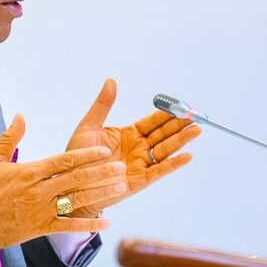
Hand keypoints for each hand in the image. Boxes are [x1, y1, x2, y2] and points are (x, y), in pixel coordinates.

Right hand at [0, 114, 127, 252]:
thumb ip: (11, 137)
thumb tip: (21, 116)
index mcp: (29, 172)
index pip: (63, 161)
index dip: (86, 155)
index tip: (104, 150)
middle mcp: (38, 191)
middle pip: (75, 179)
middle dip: (100, 172)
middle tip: (120, 166)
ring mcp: (41, 211)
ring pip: (76, 201)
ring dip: (100, 194)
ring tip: (120, 187)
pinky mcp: (40, 228)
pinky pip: (68, 226)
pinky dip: (88, 224)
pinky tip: (106, 220)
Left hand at [66, 79, 200, 216]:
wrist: (69, 185)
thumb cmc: (77, 157)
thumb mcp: (89, 126)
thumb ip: (103, 105)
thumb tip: (111, 81)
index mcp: (128, 134)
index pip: (152, 122)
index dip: (166, 114)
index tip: (180, 105)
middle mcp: (138, 148)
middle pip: (163, 134)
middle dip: (179, 125)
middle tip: (195, 115)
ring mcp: (140, 164)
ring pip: (165, 150)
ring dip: (181, 141)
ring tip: (196, 130)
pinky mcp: (139, 180)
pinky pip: (159, 171)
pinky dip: (174, 164)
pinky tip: (187, 156)